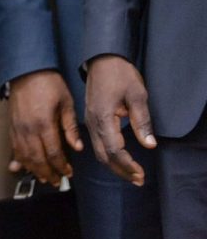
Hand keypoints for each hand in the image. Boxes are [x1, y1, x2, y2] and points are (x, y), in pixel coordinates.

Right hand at [7, 69, 82, 184]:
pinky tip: (19, 167)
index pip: (53, 153)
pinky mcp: (11, 125)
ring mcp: (17, 128)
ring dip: (33, 169)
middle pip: (37, 159)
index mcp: (44, 124)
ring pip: (23, 156)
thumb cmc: (48, 84)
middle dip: (48, 173)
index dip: (61, 166)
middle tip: (57, 181)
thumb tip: (77, 147)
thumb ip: (70, 127)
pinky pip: (13, 147)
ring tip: (42, 178)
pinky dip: (17, 159)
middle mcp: (28, 129)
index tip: (68, 172)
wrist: (26, 70)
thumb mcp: (66, 103)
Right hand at [85, 55, 155, 185]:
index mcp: (102, 117)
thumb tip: (149, 144)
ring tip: (131, 174)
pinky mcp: (90, 119)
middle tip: (138, 179)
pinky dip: (107, 155)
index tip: (141, 173)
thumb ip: (142, 121)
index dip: (128, 164)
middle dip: (121, 170)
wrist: (102, 59)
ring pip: (98, 151)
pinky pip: (96, 143)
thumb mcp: (137, 95)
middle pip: (103, 155)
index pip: (114, 150)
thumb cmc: (120, 74)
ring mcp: (89, 121)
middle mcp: (92, 123)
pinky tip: (118, 159)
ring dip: (114, 165)